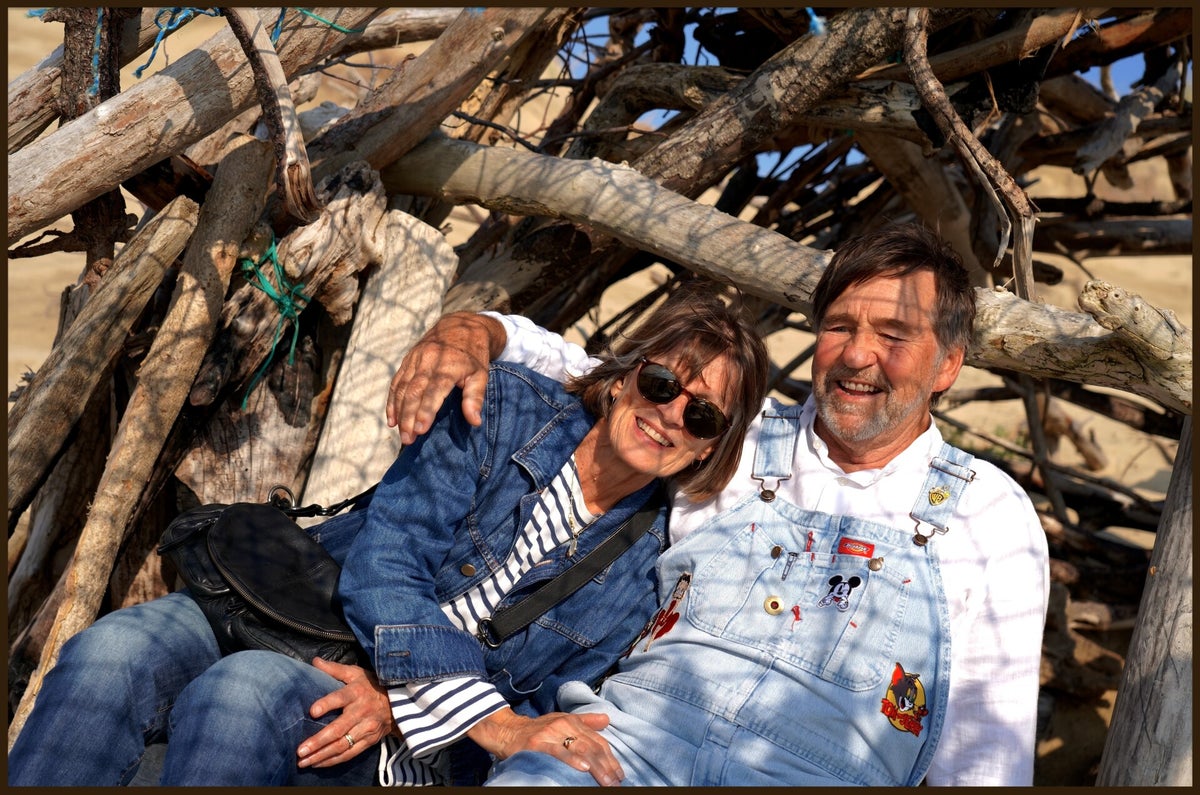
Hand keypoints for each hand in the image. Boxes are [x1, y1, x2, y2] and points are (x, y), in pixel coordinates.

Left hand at [296, 657, 396, 767]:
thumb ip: (334, 669)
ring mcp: (367, 728)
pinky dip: (333, 761)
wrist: (397, 701)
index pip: (340, 698)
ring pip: (343, 745)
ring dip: (322, 755)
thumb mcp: (355, 673)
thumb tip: (314, 661)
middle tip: (300, 750)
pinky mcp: (370, 741)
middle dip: (318, 741)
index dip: (327, 704)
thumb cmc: (370, 685)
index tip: (312, 711)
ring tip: (303, 761)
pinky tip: (317, 763)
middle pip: (339, 729)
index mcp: (357, 692)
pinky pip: (350, 754)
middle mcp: (362, 712)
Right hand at [386, 312, 504, 444]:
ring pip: (401, 388)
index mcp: (448, 365)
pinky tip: (391, 418)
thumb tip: (474, 422)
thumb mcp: (482, 374)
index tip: (420, 430)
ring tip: (400, 433)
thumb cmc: (474, 354)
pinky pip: (396, 381)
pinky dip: (392, 401)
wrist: (460, 325)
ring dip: (398, 412)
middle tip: (408, 440)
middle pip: (413, 392)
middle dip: (408, 417)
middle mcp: (428, 361)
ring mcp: (415, 359)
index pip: (433, 391)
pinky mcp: (408, 359)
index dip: (425, 410)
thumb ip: (476, 397)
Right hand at [467, 707, 623, 786]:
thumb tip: (606, 719)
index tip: (620, 774)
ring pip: (579, 749)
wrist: (508, 731)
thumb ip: (585, 722)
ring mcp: (552, 733)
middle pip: (592, 746)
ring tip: (606, 781)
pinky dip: (572, 759)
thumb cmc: (537, 730)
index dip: (611, 758)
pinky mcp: (538, 743)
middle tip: (616, 782)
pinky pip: (558, 752)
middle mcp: (565, 725)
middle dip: (606, 766)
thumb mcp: (562, 720)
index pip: (597, 741)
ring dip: (596, 767)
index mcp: (573, 722)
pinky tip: (583, 768)